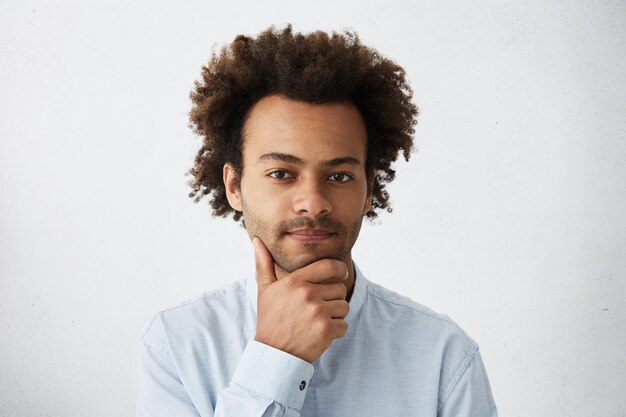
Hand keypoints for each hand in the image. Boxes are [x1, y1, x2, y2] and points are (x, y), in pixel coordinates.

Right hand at [253, 237, 349, 362]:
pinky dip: (336, 331)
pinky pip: (344, 324)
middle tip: (318, 308)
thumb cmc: (270, 319)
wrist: (273, 353)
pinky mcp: (326, 330)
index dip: (339, 269)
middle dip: (333, 298)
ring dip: (335, 315)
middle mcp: (307, 294)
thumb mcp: (265, 290)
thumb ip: (264, 263)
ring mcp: (318, 313)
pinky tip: (319, 333)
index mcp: (295, 281)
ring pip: (344, 306)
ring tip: (317, 321)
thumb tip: (256, 240)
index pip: (330, 266)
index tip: (340, 274)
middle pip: (340, 288)